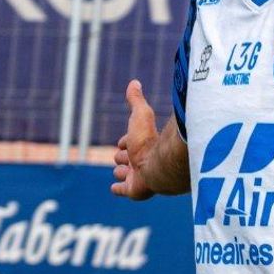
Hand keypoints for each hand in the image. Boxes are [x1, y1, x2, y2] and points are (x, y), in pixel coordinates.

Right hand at [111, 79, 161, 200]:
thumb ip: (136, 100)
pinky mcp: (134, 191)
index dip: (125, 141)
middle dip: (122, 156)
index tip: (125, 141)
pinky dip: (118, 188)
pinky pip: (122, 190)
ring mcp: (138, 177)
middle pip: (126, 158)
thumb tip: (134, 82)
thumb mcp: (140, 115)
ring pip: (124, 173)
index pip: (129, 143)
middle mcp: (141, 160)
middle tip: (124, 156)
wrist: (158, 165)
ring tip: (122, 170)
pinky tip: (115, 187)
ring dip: (121, 172)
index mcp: (143, 145)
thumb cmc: (149, 141)